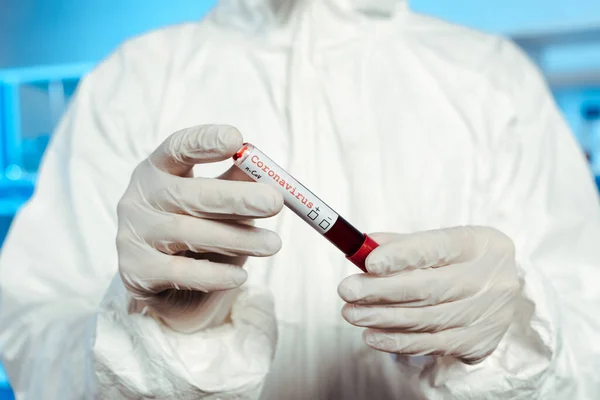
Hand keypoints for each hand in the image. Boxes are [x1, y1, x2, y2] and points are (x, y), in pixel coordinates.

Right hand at [116, 125, 282, 332]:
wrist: (169, 287)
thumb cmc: (199, 230)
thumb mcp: (217, 202)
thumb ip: (237, 183)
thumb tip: (267, 171)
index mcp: (158, 170)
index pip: (177, 148)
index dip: (204, 142)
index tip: (236, 141)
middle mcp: (139, 198)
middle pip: (187, 193)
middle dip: (235, 198)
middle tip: (274, 202)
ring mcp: (133, 235)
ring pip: (188, 233)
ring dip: (236, 239)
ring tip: (272, 244)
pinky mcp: (136, 272)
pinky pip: (180, 272)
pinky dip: (214, 274)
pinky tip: (240, 276)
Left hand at [337, 226, 519, 363]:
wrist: (505, 292)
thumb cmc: (463, 261)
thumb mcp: (442, 243)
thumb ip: (403, 245)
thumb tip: (362, 249)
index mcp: (479, 244)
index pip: (437, 248)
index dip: (401, 256)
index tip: (368, 262)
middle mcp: (489, 280)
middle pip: (429, 288)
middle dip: (381, 291)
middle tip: (347, 291)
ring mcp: (486, 315)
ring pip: (426, 320)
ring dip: (382, 318)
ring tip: (351, 312)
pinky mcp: (477, 343)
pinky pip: (430, 345)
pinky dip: (397, 342)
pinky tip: (372, 335)